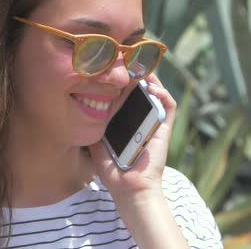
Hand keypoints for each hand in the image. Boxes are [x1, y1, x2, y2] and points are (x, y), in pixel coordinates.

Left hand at [88, 73, 176, 199]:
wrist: (129, 189)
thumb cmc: (113, 171)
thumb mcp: (97, 144)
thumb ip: (93, 128)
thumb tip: (81, 111)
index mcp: (129, 123)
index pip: (128, 97)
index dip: (124, 82)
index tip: (115, 69)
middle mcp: (143, 120)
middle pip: (143, 91)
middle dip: (138, 75)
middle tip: (129, 62)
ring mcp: (155, 123)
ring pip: (158, 93)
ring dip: (152, 79)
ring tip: (140, 69)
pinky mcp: (165, 129)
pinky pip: (169, 106)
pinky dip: (163, 94)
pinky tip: (152, 87)